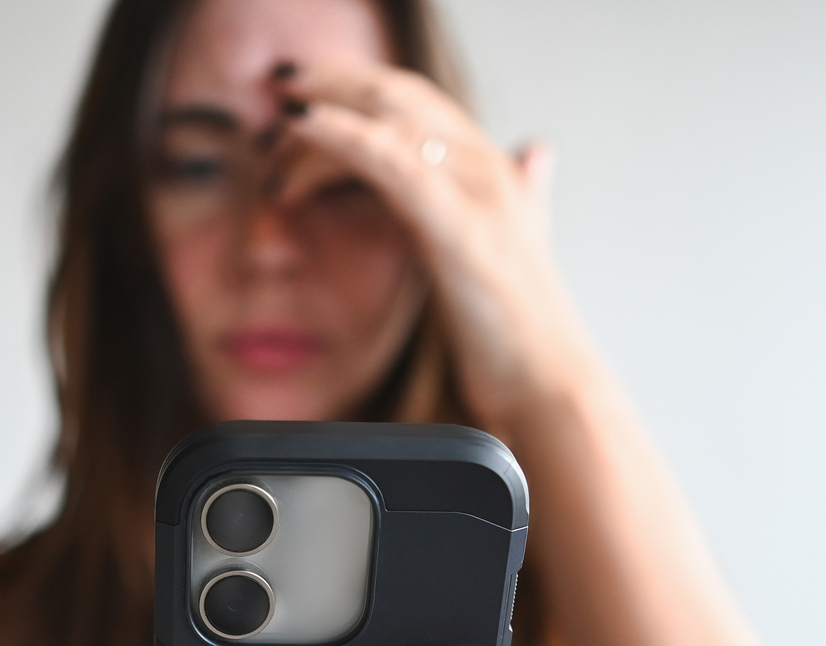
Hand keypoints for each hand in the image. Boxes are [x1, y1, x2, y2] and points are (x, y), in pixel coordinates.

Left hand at [274, 60, 582, 432]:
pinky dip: (345, 135)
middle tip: (281, 87)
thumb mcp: (514, 249)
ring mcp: (477, 194)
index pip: (417, 104)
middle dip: (335, 81)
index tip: (305, 97)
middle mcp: (486, 168)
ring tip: (279, 119)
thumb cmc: (518, 330)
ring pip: (392, 118)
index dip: (360, 89)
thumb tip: (539, 149)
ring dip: (328, 111)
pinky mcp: (460, 228)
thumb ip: (521, 194)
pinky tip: (306, 125)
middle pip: (401, 95)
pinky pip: (394, 162)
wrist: (546, 383)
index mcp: (490, 171)